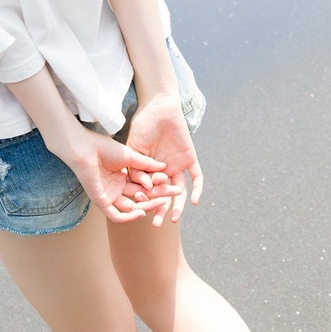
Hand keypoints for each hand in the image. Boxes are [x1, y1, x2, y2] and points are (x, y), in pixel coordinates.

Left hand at [59, 128, 180, 223]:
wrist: (86, 148)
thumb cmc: (104, 148)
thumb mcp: (131, 157)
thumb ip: (146, 165)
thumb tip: (165, 168)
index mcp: (123, 178)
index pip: (146, 187)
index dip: (161, 188)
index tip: (177, 188)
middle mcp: (117, 189)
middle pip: (141, 198)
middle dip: (158, 198)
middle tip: (175, 196)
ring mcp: (109, 196)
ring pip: (131, 208)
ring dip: (146, 207)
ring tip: (161, 203)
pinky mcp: (101, 202)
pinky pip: (116, 216)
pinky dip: (129, 217)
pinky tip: (141, 213)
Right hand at [125, 95, 202, 224]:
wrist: (159, 108)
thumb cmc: (143, 126)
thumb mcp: (133, 149)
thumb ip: (135, 168)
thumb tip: (141, 188)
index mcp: (149, 170)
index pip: (148, 191)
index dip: (145, 201)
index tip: (140, 212)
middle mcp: (164, 171)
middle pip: (163, 194)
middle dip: (160, 209)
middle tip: (156, 224)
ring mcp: (177, 166)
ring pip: (179, 190)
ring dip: (178, 205)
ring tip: (173, 219)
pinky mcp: (190, 159)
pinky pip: (196, 177)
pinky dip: (197, 189)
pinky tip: (194, 201)